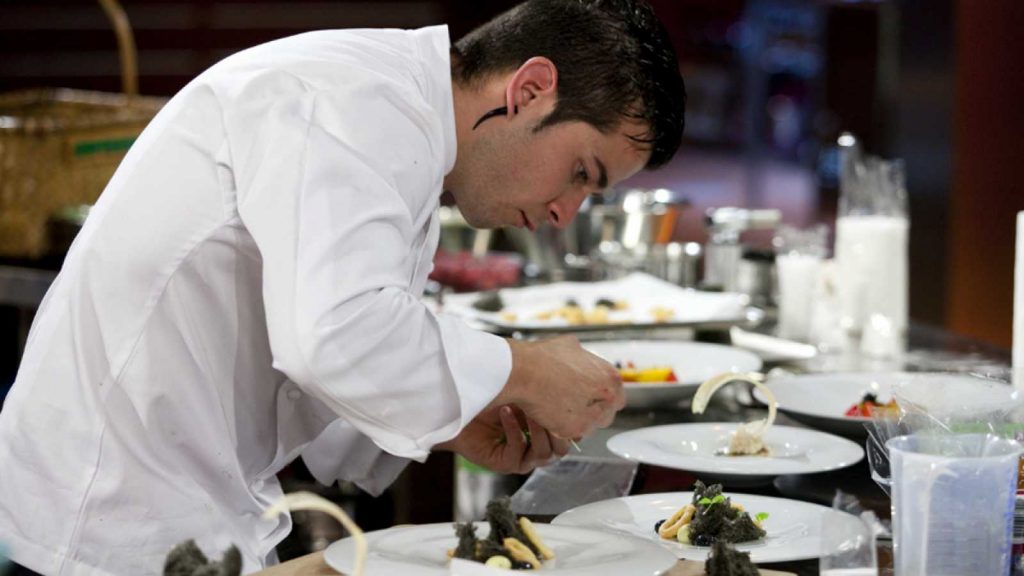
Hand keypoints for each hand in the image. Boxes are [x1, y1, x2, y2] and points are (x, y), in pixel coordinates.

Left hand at [435, 405, 569, 474]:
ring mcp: (523, 458)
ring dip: (537, 429)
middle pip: (562, 448)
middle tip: (547, 404)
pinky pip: (517, 451)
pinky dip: (514, 430)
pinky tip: (506, 412)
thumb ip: (547, 394)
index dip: (571, 422)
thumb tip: (571, 384)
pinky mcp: (506, 463)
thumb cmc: (490, 398)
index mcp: (545, 432)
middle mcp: (536, 447)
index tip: (567, 400)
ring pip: (544, 453)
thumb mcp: (525, 392)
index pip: (570, 434)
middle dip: (557, 426)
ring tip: (526, 407)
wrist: (459, 408)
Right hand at [496, 335, 624, 440]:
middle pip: (608, 413)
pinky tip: (551, 414)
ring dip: (579, 420)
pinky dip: (562, 427)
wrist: (523, 371)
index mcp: (610, 377)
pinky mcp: (574, 430)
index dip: (602, 397)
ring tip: (560, 408)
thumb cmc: (543, 358)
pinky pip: (573, 433)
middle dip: (594, 410)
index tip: (591, 397)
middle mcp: (607, 398)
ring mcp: (591, 416)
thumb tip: (581, 358)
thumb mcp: (571, 345)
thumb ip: (584, 358)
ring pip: (591, 426)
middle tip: (575, 403)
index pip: (617, 395)